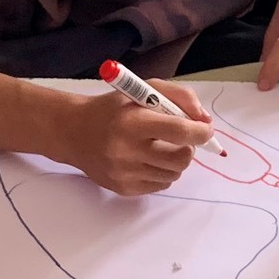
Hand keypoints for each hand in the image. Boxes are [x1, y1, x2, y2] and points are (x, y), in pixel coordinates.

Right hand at [55, 78, 214, 195]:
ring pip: (174, 174)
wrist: (73, 132)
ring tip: (160, 147)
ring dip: (175, 160)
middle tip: (181, 139)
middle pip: (181, 159)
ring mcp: (124, 173)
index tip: (204, 129)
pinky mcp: (123, 189)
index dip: (201, 131)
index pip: (180, 131)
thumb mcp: (143, 90)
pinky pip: (160, 185)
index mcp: (133, 122)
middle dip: (189, 148)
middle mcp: (127, 150)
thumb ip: (179, 97)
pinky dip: (162, 173)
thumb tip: (205, 121)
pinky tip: (148, 160)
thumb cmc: (113, 109)